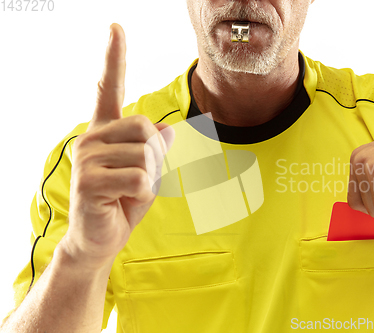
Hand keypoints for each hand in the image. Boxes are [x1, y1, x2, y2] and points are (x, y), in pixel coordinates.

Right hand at [60, 23, 174, 268]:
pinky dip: (144, 194)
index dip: (114, 58)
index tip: (116, 27)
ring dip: (150, 178)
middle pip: (146, 127)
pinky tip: (123, 202)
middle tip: (140, 178)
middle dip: (155, 156)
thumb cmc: (124, 201)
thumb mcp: (149, 171)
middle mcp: (91, 138)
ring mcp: (86, 158)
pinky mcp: (89, 181)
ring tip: (128, 191)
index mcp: (105, 131)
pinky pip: (140, 179)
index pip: (109, 88)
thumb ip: (156, 149)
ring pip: (146, 155)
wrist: (100, 238)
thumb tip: (167, 130)